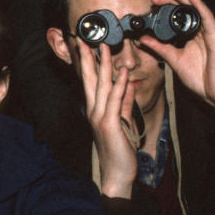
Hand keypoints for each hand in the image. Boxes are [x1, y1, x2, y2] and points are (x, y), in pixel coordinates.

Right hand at [76, 40, 137, 197]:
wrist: (117, 174)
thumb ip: (124, 102)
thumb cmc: (120, 150)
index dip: (86, 63)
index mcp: (95, 109)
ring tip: (104, 46)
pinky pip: (115, 99)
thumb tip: (129, 84)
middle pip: (88, 79)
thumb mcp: (122, 122)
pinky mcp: (109, 124)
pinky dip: (119, 83)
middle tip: (85, 39)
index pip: (88, 81)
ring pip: (100, 85)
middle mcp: (93, 110)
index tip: (85, 46)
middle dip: (86, 57)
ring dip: (103, 64)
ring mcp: (99, 117)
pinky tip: (122, 71)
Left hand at [141, 0, 214, 119]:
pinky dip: (199, 4)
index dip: (167, 6)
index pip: (180, 15)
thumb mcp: (174, 59)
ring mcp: (210, 32)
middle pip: (187, 8)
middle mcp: (202, 31)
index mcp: (193, 35)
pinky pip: (207, 16)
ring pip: (196, 8)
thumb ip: (159, 47)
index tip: (153, 3)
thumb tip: (143, 39)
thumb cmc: (200, 78)